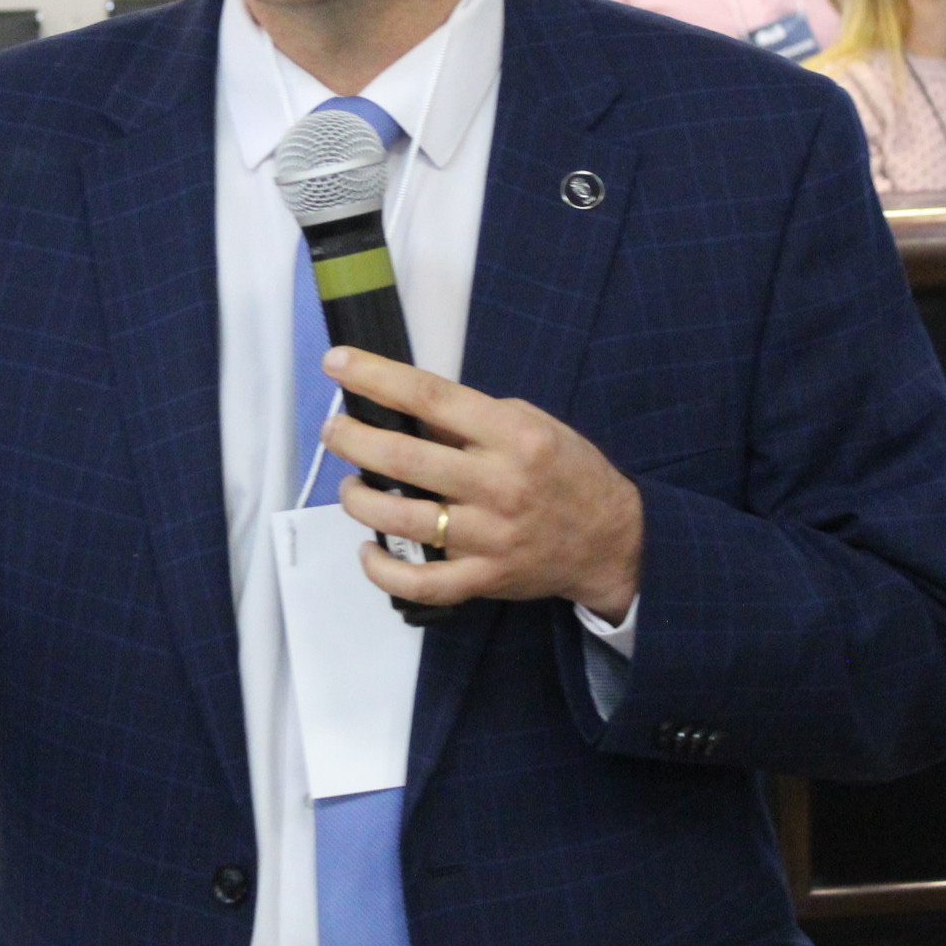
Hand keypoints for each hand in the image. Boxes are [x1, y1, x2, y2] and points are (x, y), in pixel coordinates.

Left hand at [319, 346, 642, 621]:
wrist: (611, 539)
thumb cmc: (565, 470)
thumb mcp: (531, 423)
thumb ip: (471, 419)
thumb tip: (404, 408)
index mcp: (512, 435)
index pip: (431, 397)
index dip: (377, 377)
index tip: (338, 363)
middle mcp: (499, 483)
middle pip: (406, 459)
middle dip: (354, 440)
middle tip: (334, 430)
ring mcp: (490, 536)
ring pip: (403, 519)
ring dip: (360, 500)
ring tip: (351, 485)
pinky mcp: (485, 578)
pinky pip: (421, 582)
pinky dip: (382, 569)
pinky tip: (368, 549)